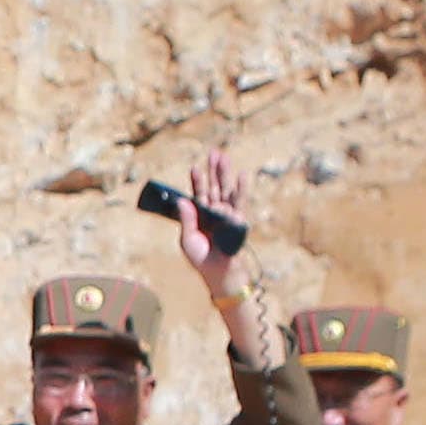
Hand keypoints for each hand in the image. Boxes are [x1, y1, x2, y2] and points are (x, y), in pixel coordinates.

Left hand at [171, 146, 249, 291]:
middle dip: (213, 170)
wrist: (218, 272)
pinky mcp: (238, 220)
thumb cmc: (201, 259)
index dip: (197, 181)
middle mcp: (214, 212)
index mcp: (200, 216)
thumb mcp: (187, 239)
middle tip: (214, 153)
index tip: (195, 168)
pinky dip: (241, 188)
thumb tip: (183, 200)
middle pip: (214, 187)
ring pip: (226, 190)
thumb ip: (186, 219)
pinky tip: (242, 175)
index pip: (199, 194)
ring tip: (224, 157)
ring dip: (225, 174)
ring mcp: (227, 214)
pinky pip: (240, 202)